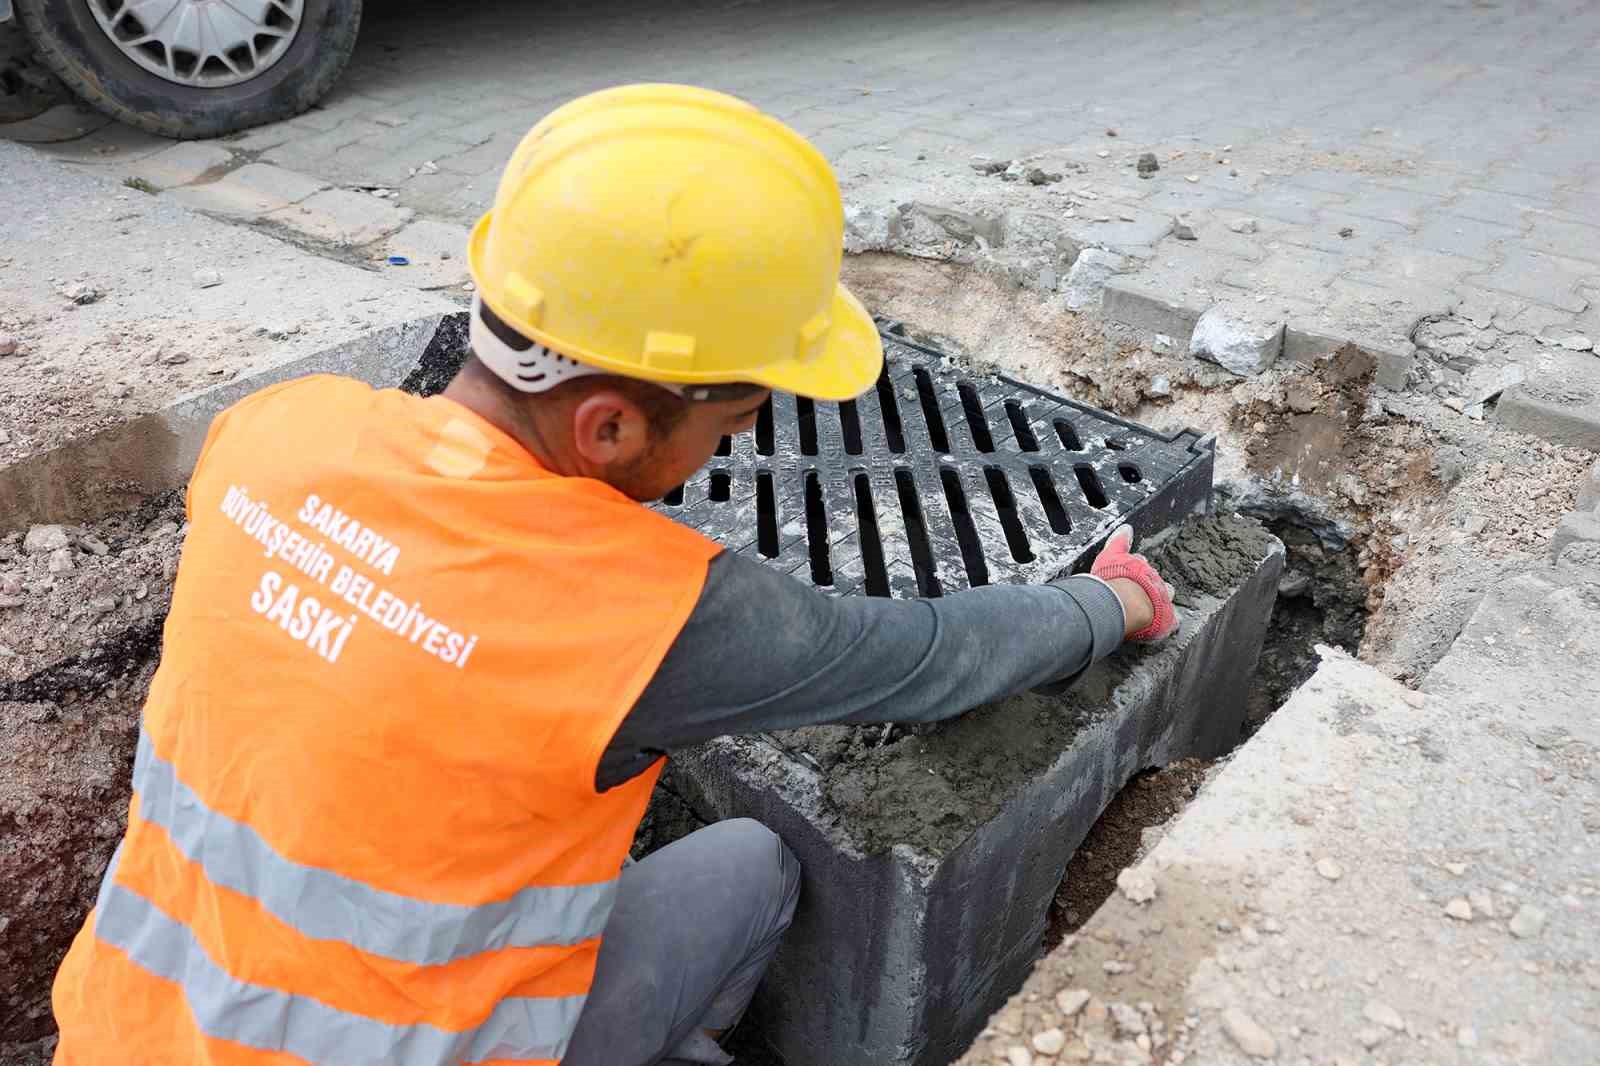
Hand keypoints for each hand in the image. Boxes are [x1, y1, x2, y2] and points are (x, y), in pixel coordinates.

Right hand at [1090, 524, 1179, 640]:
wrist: (1124, 602)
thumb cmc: (1115, 579)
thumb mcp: (1111, 555)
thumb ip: (1119, 541)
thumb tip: (1126, 528)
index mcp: (1141, 567)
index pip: (1141, 563)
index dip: (1136, 567)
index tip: (1132, 570)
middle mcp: (1155, 582)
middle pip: (1156, 580)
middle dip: (1151, 583)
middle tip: (1142, 590)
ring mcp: (1163, 601)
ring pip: (1167, 597)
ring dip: (1162, 600)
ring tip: (1155, 606)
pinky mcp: (1167, 620)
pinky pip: (1172, 621)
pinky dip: (1170, 622)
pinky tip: (1165, 625)